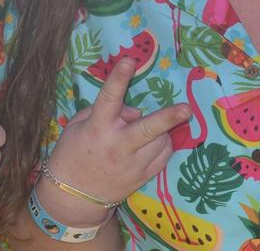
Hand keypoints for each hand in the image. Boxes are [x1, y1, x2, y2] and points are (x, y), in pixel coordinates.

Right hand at [41, 57, 189, 218]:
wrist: (72, 198)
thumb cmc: (72, 154)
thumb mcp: (78, 126)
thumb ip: (102, 111)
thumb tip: (133, 110)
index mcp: (97, 129)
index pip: (109, 99)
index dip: (119, 78)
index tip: (130, 60)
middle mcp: (117, 146)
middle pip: (148, 129)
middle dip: (169, 118)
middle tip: (186, 109)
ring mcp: (132, 164)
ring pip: (160, 140)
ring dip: (159, 130)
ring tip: (145, 132)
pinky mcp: (143, 177)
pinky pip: (164, 155)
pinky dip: (162, 144)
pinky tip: (152, 143)